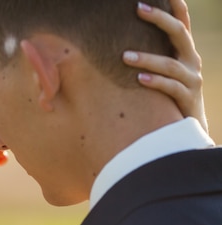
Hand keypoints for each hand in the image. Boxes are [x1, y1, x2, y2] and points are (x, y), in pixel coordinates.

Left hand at [123, 0, 207, 131]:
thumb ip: (150, 56)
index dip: (176, 6)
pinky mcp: (188, 98)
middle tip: (138, 8)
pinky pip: (171, 87)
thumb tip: (117, 45)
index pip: (182, 22)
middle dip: (159, 19)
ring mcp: (191, 79)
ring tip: (124, 57)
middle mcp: (190, 60)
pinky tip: (139, 79)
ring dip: (147, 58)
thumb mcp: (162, 72)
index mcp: (184, 51)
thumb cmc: (167, 96)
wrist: (187, 127)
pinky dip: (155, 82)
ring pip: (170, 64)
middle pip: (179, 33)